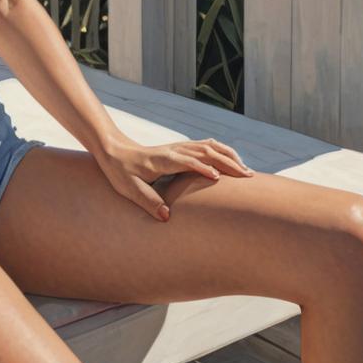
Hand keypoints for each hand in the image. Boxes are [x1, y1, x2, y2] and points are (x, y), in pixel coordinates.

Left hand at [95, 135, 253, 221]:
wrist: (115, 152)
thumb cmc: (121, 172)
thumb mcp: (129, 189)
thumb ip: (147, 201)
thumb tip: (167, 216)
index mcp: (163, 159)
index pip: (187, 160)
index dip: (203, 168)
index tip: (218, 179)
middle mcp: (174, 150)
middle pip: (205, 151)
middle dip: (227, 162)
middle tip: (247, 177)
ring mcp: (179, 148)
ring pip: (209, 146)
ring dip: (229, 156)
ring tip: (246, 170)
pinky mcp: (181, 149)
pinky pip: (206, 146)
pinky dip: (222, 152)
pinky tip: (231, 161)